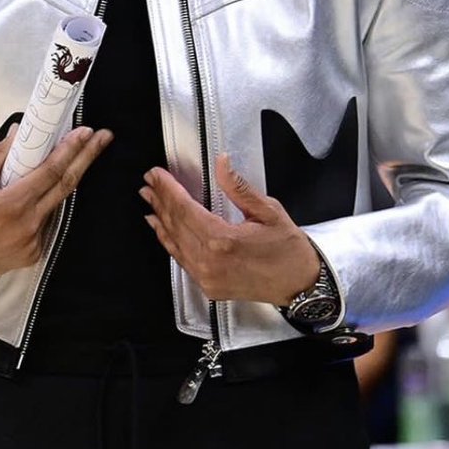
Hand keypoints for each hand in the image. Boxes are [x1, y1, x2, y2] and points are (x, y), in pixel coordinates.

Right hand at [0, 124, 113, 289]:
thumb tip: (19, 134)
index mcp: (12, 205)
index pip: (51, 172)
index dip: (71, 150)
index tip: (85, 133)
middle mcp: (28, 225)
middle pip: (66, 185)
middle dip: (87, 158)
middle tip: (103, 138)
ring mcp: (33, 242)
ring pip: (54, 204)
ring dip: (61, 181)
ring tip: (66, 160)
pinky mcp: (32, 254)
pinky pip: (44, 223)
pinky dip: (42, 206)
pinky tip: (31, 199)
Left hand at [140, 154, 319, 305]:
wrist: (300, 284)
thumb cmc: (288, 247)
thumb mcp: (268, 210)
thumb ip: (238, 187)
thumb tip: (220, 162)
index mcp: (223, 240)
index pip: (184, 208)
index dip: (168, 189)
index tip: (156, 174)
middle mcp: (209, 261)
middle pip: (175, 224)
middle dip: (160, 200)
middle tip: (148, 182)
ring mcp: (206, 277)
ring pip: (174, 243)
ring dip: (159, 219)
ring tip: (149, 199)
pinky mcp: (208, 286)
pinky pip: (181, 259)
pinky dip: (168, 241)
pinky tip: (160, 228)